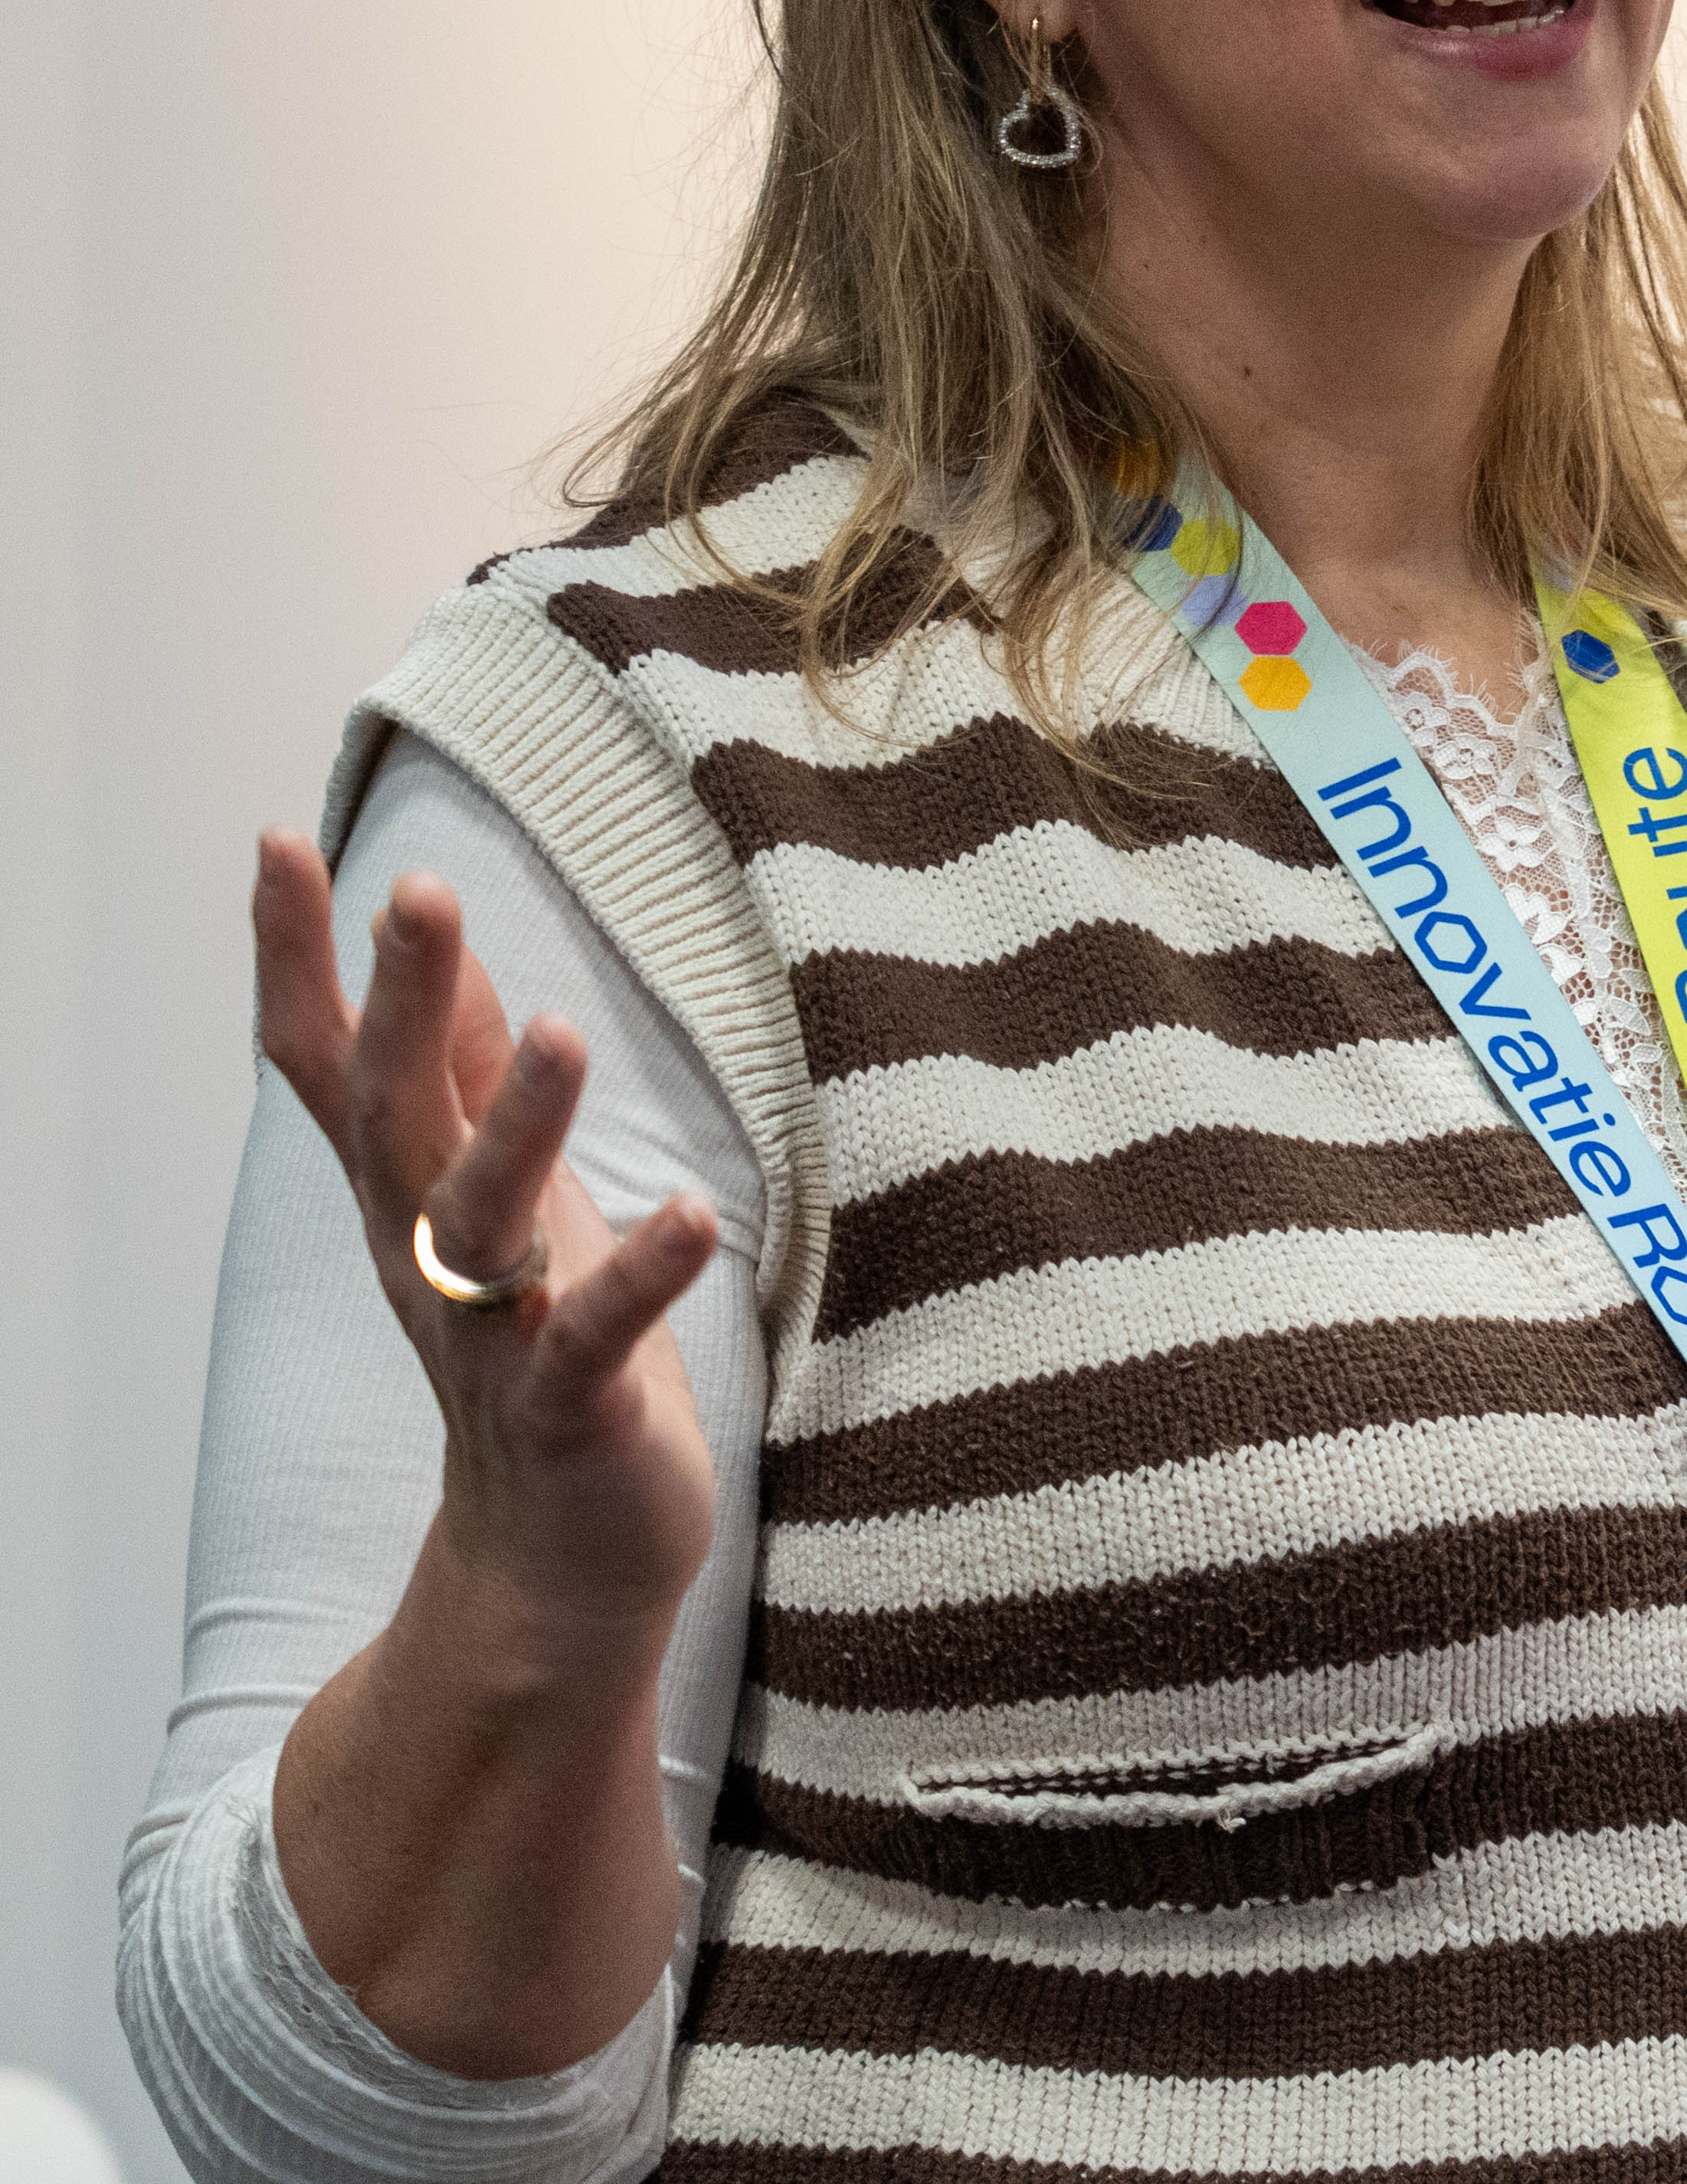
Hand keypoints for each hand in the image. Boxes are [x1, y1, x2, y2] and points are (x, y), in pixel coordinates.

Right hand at [250, 836, 718, 1640]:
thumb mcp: (498, 1197)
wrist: (555, 1558)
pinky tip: (690, 1217)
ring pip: (483, 1218)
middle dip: (398, 1004)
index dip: (298, 959)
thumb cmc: (538, 1348)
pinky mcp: (573, 1410)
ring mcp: (496, 1336)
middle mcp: (432, 1255)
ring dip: (519, 1124)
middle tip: (415, 894)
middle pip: (395, 1116)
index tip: (282, 842)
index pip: (330, 1064)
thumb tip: (431, 950)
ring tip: (562, 1033)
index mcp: (413, 1197)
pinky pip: (595, 1338)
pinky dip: (639, 1278)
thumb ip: (459, 1079)